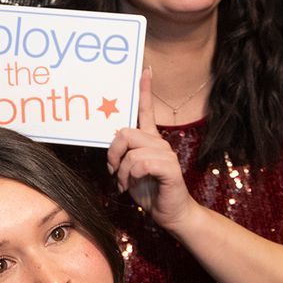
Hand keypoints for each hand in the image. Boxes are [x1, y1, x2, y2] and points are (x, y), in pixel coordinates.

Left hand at [108, 68, 196, 232]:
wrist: (168, 212)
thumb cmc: (148, 191)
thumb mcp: (128, 170)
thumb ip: (122, 154)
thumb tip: (114, 139)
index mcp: (150, 140)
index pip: (146, 110)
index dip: (145, 90)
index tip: (145, 69)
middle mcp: (159, 142)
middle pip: (125, 133)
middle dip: (113, 154)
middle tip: (114, 171)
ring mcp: (166, 154)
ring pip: (131, 151)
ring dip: (122, 171)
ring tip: (125, 184)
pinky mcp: (169, 167)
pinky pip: (142, 163)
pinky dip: (132, 176)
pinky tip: (133, 186)